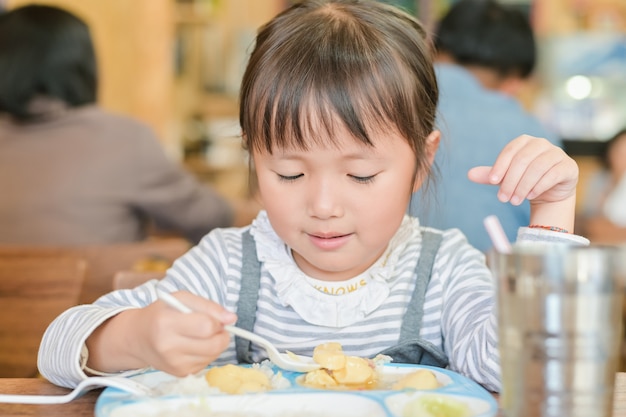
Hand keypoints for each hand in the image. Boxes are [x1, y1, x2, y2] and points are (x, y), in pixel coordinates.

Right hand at [86, 291, 236, 376]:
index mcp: (166, 323)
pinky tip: (195, 345)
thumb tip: (232, 318)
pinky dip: (207, 352)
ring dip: (216, 343)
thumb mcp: (181, 299)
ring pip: (213, 355)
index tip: (214, 317)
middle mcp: (168, 347)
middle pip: (214, 344)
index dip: (217, 320)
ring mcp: (174, 364)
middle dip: (221, 333)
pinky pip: (207, 363)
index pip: (206, 326)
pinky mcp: (180, 374)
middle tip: (214, 326)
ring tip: (202, 334)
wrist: (138, 338)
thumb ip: (208, 306)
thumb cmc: (162, 313)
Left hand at [467, 135, 577, 205]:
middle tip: (503, 198)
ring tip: (515, 200)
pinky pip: (553, 174)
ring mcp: (557, 154)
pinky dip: (539, 186)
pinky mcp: (568, 166)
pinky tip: (531, 196)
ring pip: (537, 168)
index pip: (510, 151)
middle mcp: (541, 144)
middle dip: (511, 181)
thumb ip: (490, 176)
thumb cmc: (524, 180)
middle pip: (523, 160)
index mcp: (524, 141)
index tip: (493, 182)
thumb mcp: (505, 178)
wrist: (549, 192)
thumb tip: (469, 175)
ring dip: (524, 186)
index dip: (501, 166)